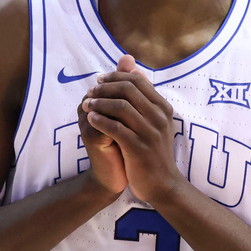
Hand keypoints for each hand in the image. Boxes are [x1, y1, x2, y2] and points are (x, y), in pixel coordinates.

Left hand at [82, 55, 181, 203]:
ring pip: (121, 106)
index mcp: (163, 108)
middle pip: (128, 89)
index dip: (115, 77)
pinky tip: (90, 119)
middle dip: (105, 87)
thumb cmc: (153, 151)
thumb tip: (130, 65)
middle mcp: (159, 117)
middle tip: (90, 91)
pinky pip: (116, 128)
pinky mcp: (139, 148)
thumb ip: (141, 96)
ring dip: (99, 102)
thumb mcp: (153, 121)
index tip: (100, 80)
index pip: (137, 80)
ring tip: (86, 105)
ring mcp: (150, 132)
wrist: (162, 184)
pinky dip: (100, 120)